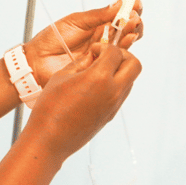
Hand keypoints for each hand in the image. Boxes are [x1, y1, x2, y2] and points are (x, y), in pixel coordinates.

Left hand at [25, 0, 142, 86]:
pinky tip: (128, 38)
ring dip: (132, 32)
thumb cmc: (52, 39)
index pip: (118, 15)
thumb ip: (98, 15)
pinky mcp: (102, 65)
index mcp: (96, 24)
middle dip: (134, 21)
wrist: (38, 60)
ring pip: (125, 42)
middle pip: (126, 28)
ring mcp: (103, 52)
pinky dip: (126, 46)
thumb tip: (120, 2)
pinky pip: (118, 56)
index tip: (135, 2)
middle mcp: (102, 37)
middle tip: (134, 16)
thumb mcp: (75, 21)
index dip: (128, 9)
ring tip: (132, 24)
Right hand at [26, 43, 141, 160]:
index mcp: (99, 78)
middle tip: (105, 56)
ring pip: (130, 80)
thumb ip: (80, 63)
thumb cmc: (50, 107)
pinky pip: (122, 93)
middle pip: (135, 65)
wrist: (51, 138)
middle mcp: (113, 91)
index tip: (93, 50)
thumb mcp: (61, 76)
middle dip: (122, 55)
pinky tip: (94, 85)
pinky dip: (114, 84)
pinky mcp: (111, 114)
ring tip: (97, 71)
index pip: (115, 52)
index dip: (104, 46)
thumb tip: (92, 56)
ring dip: (119, 70)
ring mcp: (114, 104)